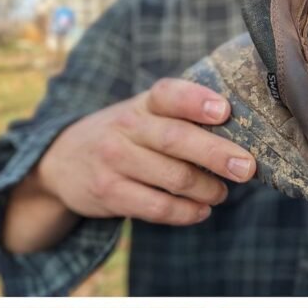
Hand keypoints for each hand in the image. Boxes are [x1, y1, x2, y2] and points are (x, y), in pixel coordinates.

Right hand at [35, 78, 255, 225]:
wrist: (61, 163)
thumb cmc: (121, 137)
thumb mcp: (139, 116)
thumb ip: (177, 119)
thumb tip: (238, 136)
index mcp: (139, 105)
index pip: (168, 94)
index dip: (196, 101)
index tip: (224, 110)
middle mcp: (125, 129)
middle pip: (176, 140)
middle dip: (217, 155)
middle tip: (246, 168)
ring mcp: (114, 162)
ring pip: (173, 178)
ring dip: (206, 189)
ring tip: (221, 193)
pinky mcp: (110, 194)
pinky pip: (157, 208)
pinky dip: (186, 213)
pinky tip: (201, 211)